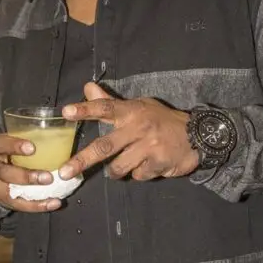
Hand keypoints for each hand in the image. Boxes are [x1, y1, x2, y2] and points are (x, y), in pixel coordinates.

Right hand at [0, 133, 60, 212]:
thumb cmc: (7, 150)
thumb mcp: (10, 140)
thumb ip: (28, 135)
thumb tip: (62, 128)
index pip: (1, 145)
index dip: (15, 146)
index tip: (32, 147)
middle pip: (5, 173)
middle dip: (26, 176)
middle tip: (48, 176)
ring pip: (12, 193)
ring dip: (34, 194)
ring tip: (53, 192)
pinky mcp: (4, 200)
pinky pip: (21, 205)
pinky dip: (39, 205)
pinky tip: (55, 203)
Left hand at [59, 82, 198, 181]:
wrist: (198, 135)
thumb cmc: (161, 120)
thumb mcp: (139, 106)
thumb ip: (110, 102)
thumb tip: (87, 87)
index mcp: (132, 111)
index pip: (105, 107)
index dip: (85, 109)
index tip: (66, 112)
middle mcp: (139, 127)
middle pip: (105, 146)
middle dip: (82, 160)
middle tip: (64, 172)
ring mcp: (150, 146)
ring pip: (118, 167)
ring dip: (116, 170)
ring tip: (123, 164)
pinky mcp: (158, 163)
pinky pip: (137, 176)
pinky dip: (139, 173)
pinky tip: (149, 164)